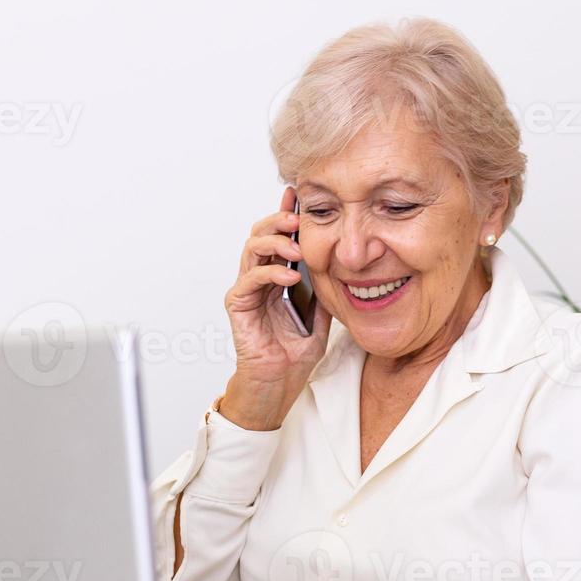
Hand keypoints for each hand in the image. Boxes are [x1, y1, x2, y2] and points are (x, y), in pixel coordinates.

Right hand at [220, 187, 332, 430]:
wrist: (278, 385)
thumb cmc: (293, 355)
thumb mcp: (321, 316)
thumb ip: (324, 290)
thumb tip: (342, 265)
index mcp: (277, 277)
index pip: (279, 237)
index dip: (286, 214)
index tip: (299, 195)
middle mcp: (259, 279)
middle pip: (261, 234)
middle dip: (279, 221)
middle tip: (298, 218)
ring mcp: (247, 290)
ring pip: (252, 249)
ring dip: (274, 242)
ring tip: (296, 245)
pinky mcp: (238, 306)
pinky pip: (250, 280)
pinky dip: (270, 273)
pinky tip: (289, 275)